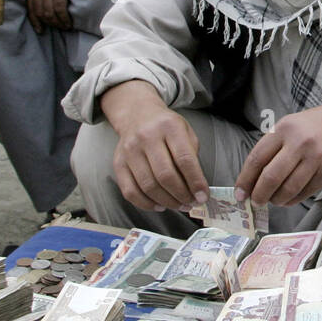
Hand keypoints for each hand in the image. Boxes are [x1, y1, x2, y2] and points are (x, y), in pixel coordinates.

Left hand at [25, 0, 81, 31]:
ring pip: (49, 12)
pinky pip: (59, 8)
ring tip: (66, 26)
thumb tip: (46, 1)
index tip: (41, 30)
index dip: (35, 21)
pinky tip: (69, 21)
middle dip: (49, 23)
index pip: (30, 7)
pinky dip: (64, 18)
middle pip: (40, 11)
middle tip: (59, 27)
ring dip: (57, 22)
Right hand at [103, 81, 208, 212]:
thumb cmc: (167, 128)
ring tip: (179, 205)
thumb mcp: (186, 132)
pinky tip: (160, 205)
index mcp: (169, 127)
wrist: (138, 115)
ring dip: (167, 202)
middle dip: (182, 195)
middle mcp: (147, 137)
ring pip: (148, 186)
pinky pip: (130, 191)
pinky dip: (146, 204)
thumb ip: (192, 157)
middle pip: (165, 175)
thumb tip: (197, 189)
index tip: (203, 196)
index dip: (195, 182)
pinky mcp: (118, 163)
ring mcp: (129, 150)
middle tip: (191, 203)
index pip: (184, 159)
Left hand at [235, 103, 321, 206]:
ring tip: (273, 200)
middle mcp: (299, 143)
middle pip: (271, 177)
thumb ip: (273, 147)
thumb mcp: (291, 125)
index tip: (240, 193)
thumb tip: (253, 178)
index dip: (246, 179)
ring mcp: (316, 158)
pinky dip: (293, 199)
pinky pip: (305, 192)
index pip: (257, 158)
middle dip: (259, 195)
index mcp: (284, 129)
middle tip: (256, 201)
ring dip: (276, 200)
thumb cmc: (316, 125)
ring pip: (288, 189)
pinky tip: (288, 199)